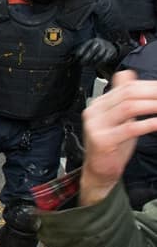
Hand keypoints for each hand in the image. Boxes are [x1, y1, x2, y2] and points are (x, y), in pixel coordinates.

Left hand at [74, 37, 115, 65]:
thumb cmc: (96, 48)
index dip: (79, 52)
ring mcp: (105, 47)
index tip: (76, 58)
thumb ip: (82, 51)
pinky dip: (99, 64)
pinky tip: (95, 66)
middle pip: (91, 51)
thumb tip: (71, 58)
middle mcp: (99, 42)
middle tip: (81, 64)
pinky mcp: (110, 52)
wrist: (111, 47)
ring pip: (98, 56)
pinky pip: (104, 59)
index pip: (84, 46)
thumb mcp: (89, 46)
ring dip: (92, 62)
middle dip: (85, 58)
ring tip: (88, 65)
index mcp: (91, 40)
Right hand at [80, 70, 156, 204]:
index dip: (149, 85)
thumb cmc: (112, 146)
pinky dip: (148, 124)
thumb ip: (123, 99)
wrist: (98, 171)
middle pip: (127, 93)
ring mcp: (96, 125)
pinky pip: (130, 128)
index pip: (125, 85)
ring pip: (128, 107)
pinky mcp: (102, 140)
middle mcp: (95, 111)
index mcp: (99, 103)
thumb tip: (129, 75)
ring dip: (153, 105)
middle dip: (153, 93)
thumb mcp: (119, 119)